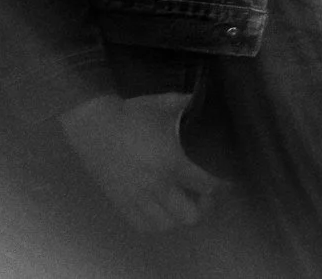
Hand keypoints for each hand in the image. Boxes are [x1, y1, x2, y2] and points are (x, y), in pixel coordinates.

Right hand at [58, 91, 222, 232]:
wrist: (93, 125)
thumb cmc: (132, 114)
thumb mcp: (165, 104)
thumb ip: (189, 103)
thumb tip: (203, 96)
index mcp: (172, 163)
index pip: (206, 185)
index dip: (222, 187)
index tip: (227, 183)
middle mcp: (157, 186)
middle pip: (189, 216)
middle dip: (203, 208)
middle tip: (205, 196)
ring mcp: (137, 198)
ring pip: (166, 225)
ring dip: (179, 217)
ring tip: (183, 204)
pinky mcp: (120, 202)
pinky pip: (142, 225)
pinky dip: (156, 223)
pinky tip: (161, 212)